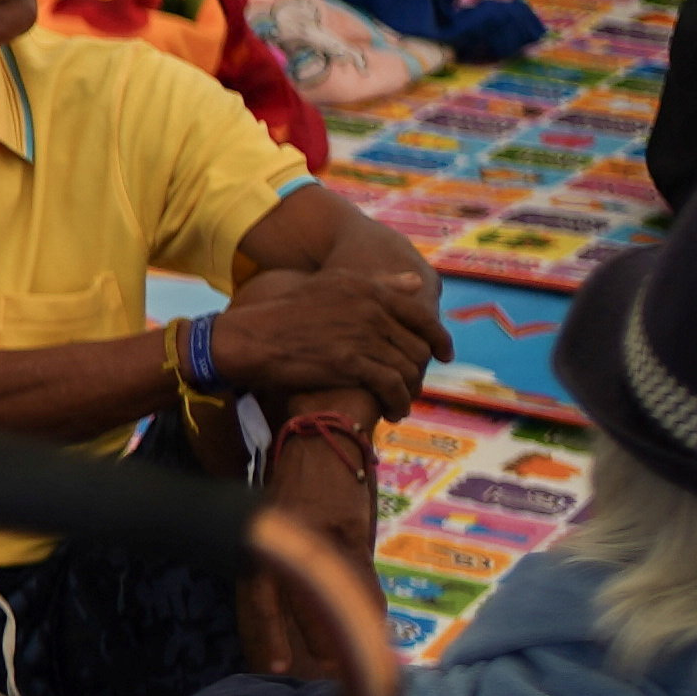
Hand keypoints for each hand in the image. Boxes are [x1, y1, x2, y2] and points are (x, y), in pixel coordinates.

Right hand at [203, 261, 433, 413]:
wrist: (251, 338)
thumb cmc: (285, 313)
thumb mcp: (332, 286)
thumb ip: (378, 283)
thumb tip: (414, 282)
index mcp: (368, 289)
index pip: (421, 315)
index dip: (440, 338)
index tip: (445, 354)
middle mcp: (371, 310)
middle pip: (418, 346)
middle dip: (421, 371)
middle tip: (413, 387)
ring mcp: (362, 335)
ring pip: (408, 368)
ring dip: (410, 391)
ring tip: (402, 404)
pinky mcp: (350, 363)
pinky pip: (391, 385)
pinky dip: (398, 402)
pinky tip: (393, 413)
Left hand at [238, 428, 385, 677]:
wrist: (325, 429)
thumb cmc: (303, 481)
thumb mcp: (283, 518)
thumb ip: (288, 558)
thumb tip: (304, 601)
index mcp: (259, 537)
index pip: (254, 593)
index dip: (263, 632)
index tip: (273, 667)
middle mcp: (280, 536)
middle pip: (279, 596)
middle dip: (288, 636)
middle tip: (298, 671)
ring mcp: (314, 531)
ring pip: (322, 587)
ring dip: (334, 623)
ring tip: (346, 655)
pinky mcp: (346, 524)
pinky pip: (356, 569)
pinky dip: (367, 596)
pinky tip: (376, 619)